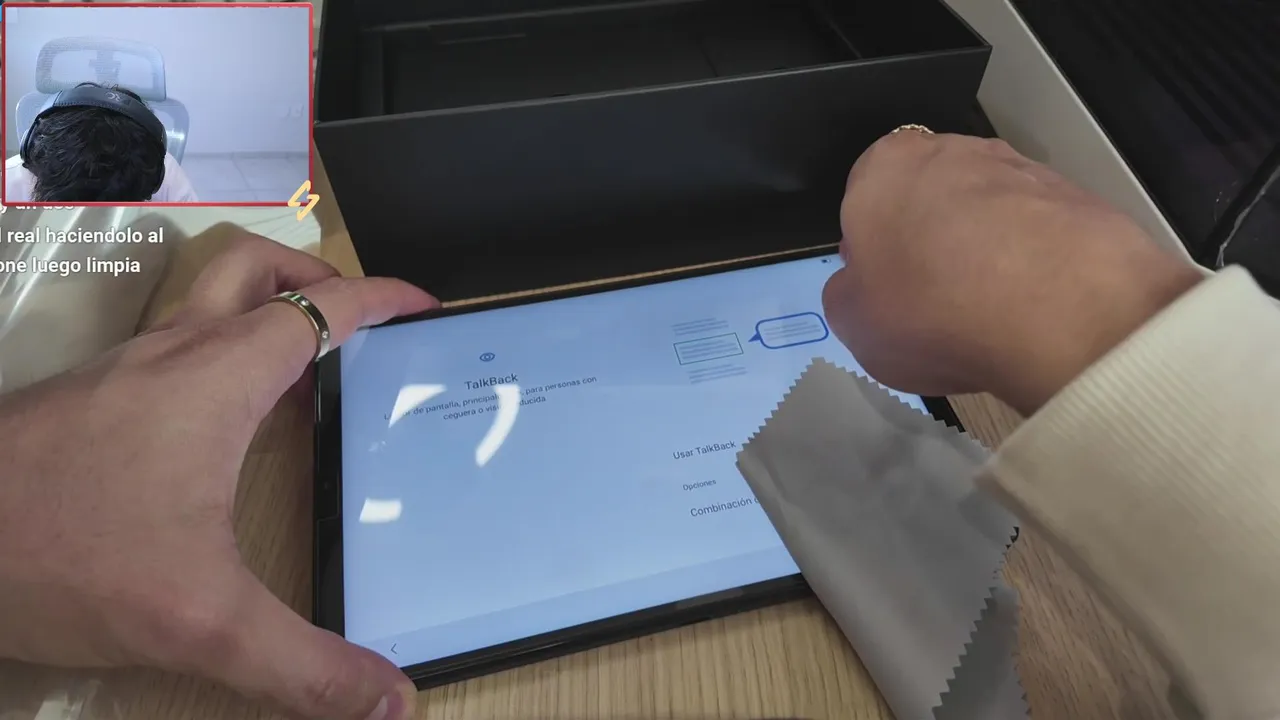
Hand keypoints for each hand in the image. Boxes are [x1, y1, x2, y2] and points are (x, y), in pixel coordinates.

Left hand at [0, 235, 437, 718]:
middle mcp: (172, 357)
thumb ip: (303, 666)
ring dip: (263, 316)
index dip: (382, 299)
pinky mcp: (87, 402)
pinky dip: (218, 359)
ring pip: (206, 305)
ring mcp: (122, 374)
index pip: (321, 310)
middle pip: (256, 271)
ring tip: (304, 376)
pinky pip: (172, 350)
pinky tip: (220, 432)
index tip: (424, 308)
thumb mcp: (199, 622)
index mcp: (219, 378)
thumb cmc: (61, 555)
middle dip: (316, 278)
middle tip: (358, 322)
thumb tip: (394, 703)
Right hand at [822, 132, 1202, 414]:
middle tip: (936, 298)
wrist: (1058, 309)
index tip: (887, 283)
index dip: (874, 242)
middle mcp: (951, 150)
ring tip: (992, 309)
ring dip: (987, 247)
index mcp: (883, 166)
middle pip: (930, 194)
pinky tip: (1034, 306)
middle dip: (932, 236)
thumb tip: (864, 284)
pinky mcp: (1076, 197)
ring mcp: (1020, 168)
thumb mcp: (852, 322)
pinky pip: (1039, 231)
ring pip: (989, 209)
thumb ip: (849, 292)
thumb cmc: (931, 308)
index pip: (865, 193)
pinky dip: (1034, 261)